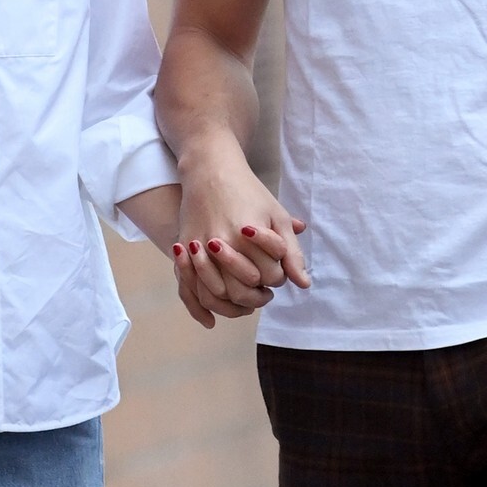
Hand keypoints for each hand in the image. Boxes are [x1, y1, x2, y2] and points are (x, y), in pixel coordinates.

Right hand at [170, 134, 308, 329]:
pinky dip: (201, 306)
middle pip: (242, 290)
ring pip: (215, 294)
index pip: (269, 277)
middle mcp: (222, 243)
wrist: (210, 171)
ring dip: (231, 304)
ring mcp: (199, 247)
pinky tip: (213, 316)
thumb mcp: (276, 217)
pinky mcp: (183, 248)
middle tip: (261, 294)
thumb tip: (303, 285)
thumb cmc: (249, 192)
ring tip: (242, 300)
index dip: (276, 280)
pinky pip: (188, 288)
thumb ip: (291, 253)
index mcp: (248, 236)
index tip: (275, 275)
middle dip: (255, 297)